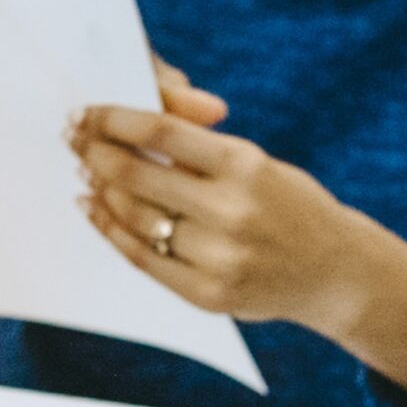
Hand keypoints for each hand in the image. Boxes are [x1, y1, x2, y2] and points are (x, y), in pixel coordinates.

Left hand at [73, 67, 406, 403]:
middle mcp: (231, 211)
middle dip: (96, 153)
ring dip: (101, 192)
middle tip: (72, 138)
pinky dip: (112, 232)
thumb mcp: (258, 164)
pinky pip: (144, 259)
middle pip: (140, 176)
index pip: (162, 133)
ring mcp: (219, 257)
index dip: (115, 119)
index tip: (88, 112)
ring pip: (137, 219)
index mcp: (246, 165)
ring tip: (84, 172)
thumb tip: (131, 130)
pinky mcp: (208, 294)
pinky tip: (95, 210)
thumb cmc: (289, 205)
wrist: (335, 271)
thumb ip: (202, 149)